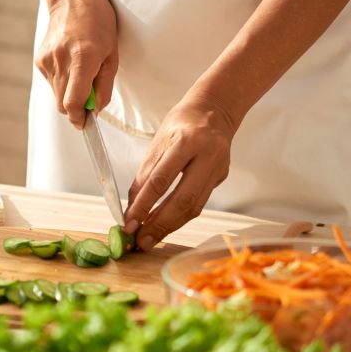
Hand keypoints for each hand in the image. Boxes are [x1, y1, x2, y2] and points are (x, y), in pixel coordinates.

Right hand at [36, 0, 117, 127]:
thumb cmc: (98, 22)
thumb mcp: (112, 54)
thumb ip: (104, 85)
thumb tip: (97, 110)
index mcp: (83, 59)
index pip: (73, 103)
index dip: (79, 119)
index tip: (85, 124)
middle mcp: (61, 61)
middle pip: (63, 104)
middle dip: (76, 109)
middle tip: (89, 99)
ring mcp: (48, 60)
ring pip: (57, 95)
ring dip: (69, 94)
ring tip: (81, 72)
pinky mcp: (40, 60)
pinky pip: (51, 83)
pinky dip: (62, 82)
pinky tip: (70, 64)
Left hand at [124, 94, 236, 249]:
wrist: (214, 111)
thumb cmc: (182, 123)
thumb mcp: (158, 141)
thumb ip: (145, 175)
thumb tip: (131, 207)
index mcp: (187, 141)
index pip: (161, 180)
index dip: (143, 206)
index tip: (129, 224)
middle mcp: (208, 156)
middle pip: (182, 200)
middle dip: (159, 224)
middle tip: (141, 240)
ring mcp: (218, 169)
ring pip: (194, 207)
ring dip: (169, 226)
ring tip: (150, 239)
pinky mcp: (221, 178)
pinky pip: (199, 203)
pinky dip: (180, 218)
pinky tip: (165, 226)